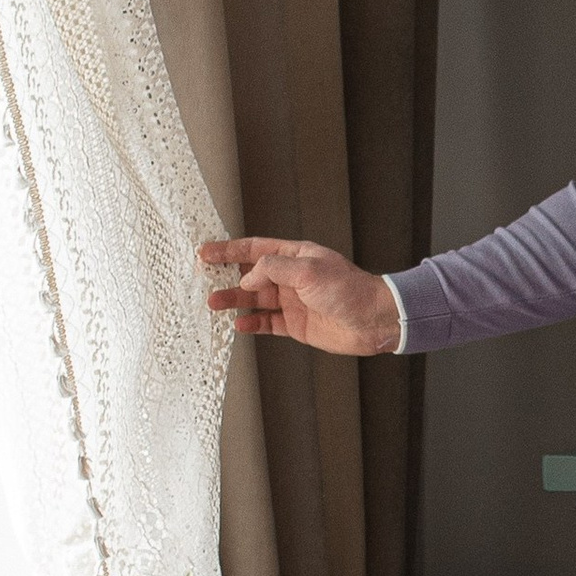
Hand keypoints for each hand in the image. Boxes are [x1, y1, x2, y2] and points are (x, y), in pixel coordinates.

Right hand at [200, 236, 400, 353]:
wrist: (373, 321)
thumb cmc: (349, 290)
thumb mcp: (308, 270)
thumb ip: (273, 269)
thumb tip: (248, 277)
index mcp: (295, 256)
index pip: (254, 249)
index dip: (229, 250)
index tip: (205, 252)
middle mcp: (291, 278)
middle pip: (251, 275)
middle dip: (226, 276)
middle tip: (203, 280)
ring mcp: (293, 302)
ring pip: (255, 299)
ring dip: (234, 300)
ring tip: (214, 303)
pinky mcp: (297, 325)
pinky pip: (268, 323)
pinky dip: (252, 324)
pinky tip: (238, 324)